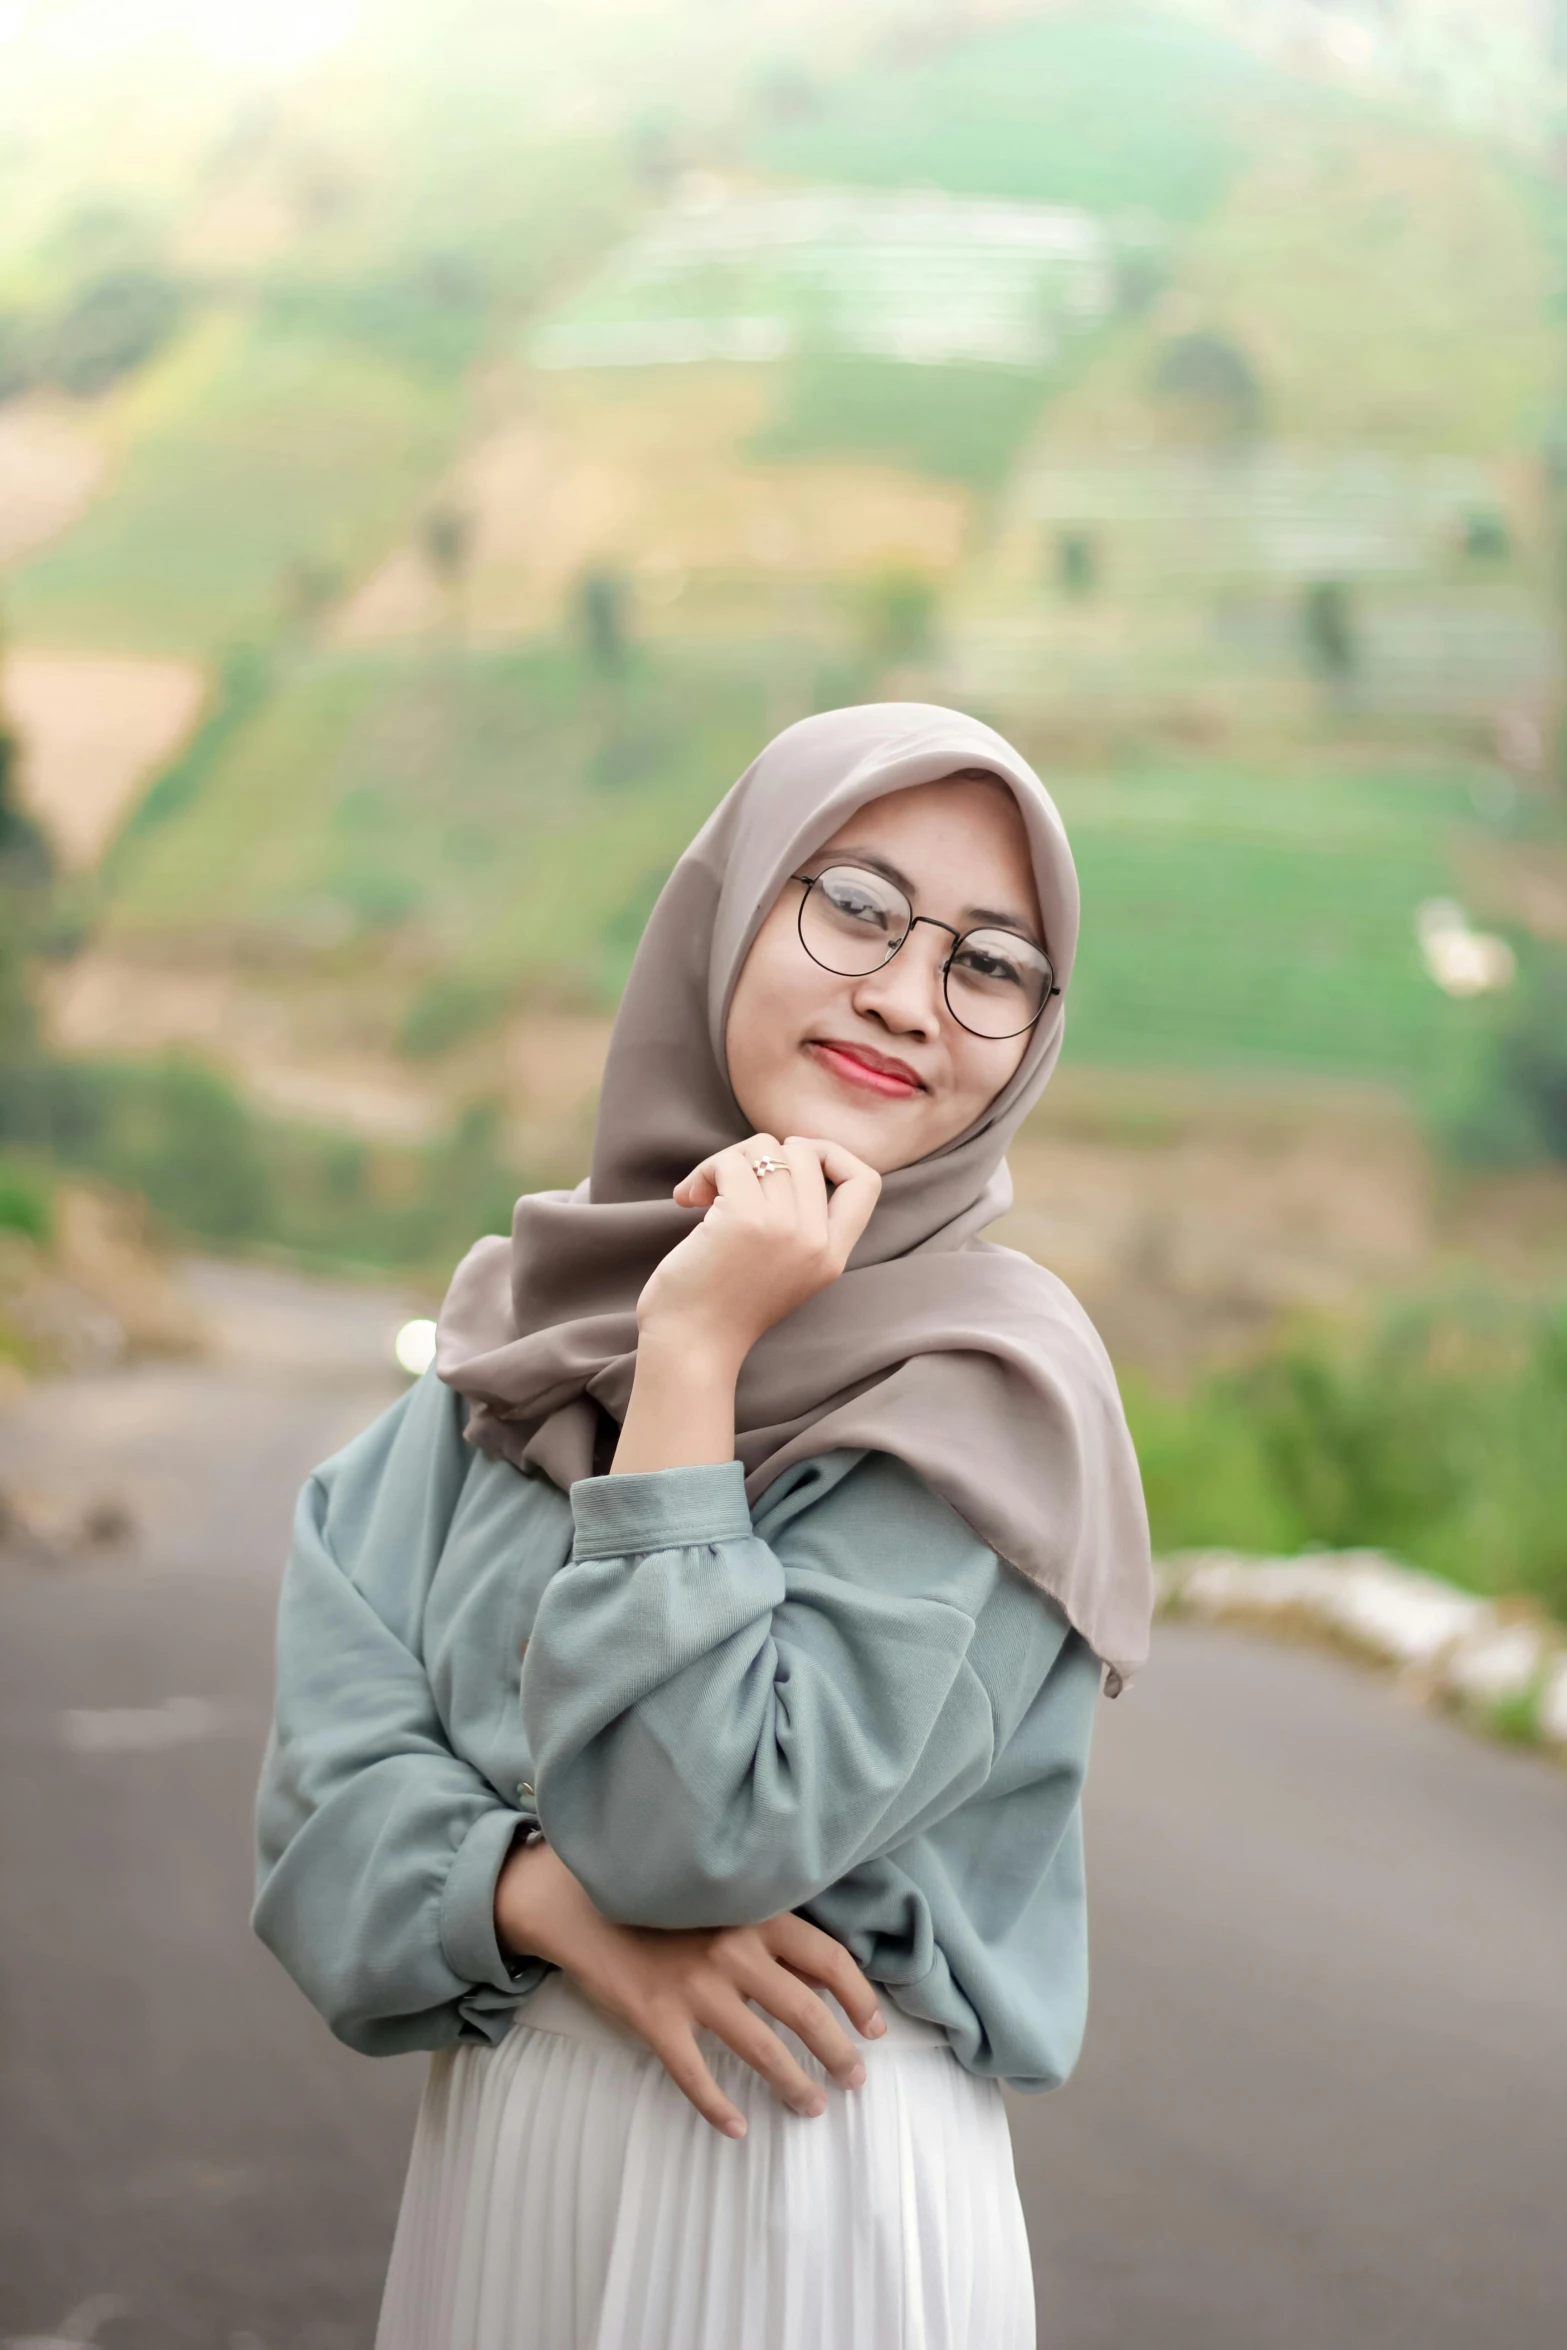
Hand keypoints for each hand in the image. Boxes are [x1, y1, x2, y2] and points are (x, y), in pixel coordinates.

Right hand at [495, 1837, 886, 2137]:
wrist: (582, 1903)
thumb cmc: (664, 1905)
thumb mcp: (725, 1903)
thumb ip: (772, 1932)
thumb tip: (831, 1975)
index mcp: (755, 1917)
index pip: (828, 1959)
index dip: (860, 1998)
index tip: (877, 2030)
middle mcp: (733, 1951)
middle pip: (805, 2012)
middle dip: (838, 2053)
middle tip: (855, 2081)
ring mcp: (693, 1988)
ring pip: (761, 2050)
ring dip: (795, 2085)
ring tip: (812, 2106)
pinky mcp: (656, 2018)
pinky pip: (694, 2075)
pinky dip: (718, 2107)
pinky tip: (736, 2128)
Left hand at [636, 1132, 880, 1366]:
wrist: (691, 1347)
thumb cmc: (724, 1308)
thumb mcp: (787, 1271)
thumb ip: (802, 1227)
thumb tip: (787, 1155)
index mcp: (832, 1256)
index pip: (867, 1181)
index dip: (832, 1155)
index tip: (790, 1165)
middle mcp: (815, 1239)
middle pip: (806, 1151)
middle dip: (762, 1155)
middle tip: (730, 1184)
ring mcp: (783, 1227)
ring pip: (766, 1148)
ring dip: (727, 1161)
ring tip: (705, 1192)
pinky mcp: (743, 1218)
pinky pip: (730, 1162)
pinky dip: (705, 1171)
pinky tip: (687, 1200)